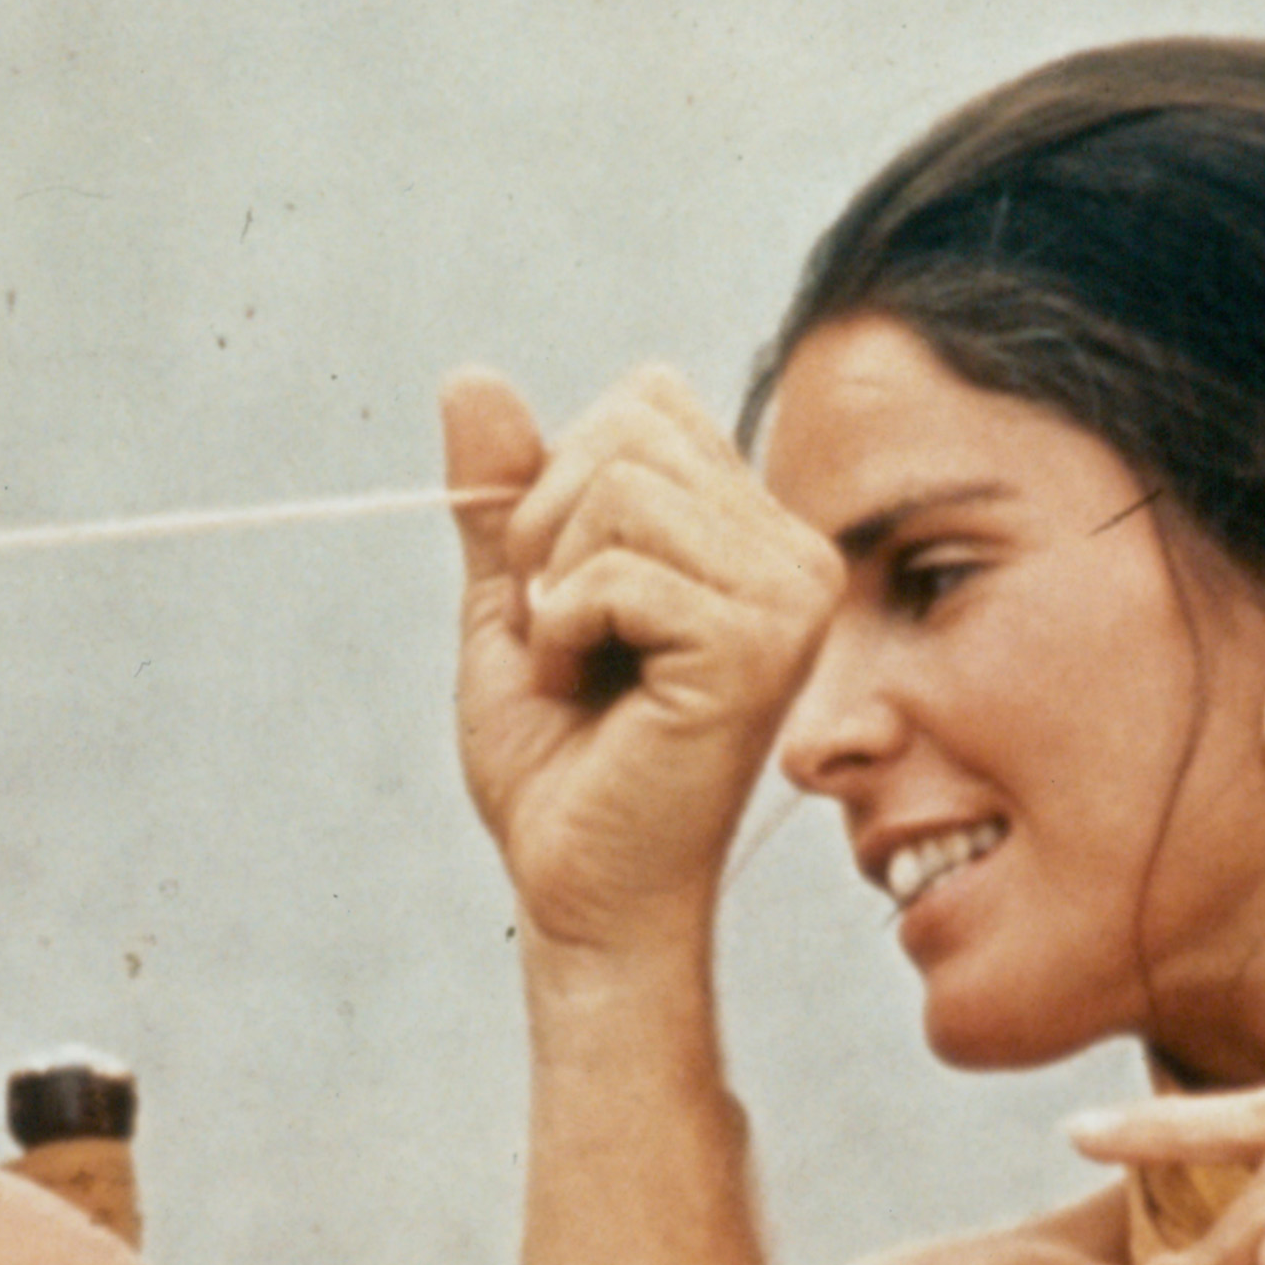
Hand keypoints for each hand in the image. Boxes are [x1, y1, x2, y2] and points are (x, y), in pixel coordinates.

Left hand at [442, 366, 833, 960]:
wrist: (579, 889)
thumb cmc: (560, 767)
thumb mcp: (516, 601)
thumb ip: (503, 493)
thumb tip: (469, 375)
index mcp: (754, 534)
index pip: (643, 401)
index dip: (560, 486)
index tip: (563, 597)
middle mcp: (795, 554)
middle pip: (623, 428)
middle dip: (544, 530)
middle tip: (563, 637)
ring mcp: (788, 598)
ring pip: (614, 488)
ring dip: (553, 588)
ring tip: (580, 670)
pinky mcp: (755, 647)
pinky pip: (612, 569)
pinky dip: (563, 630)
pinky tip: (593, 697)